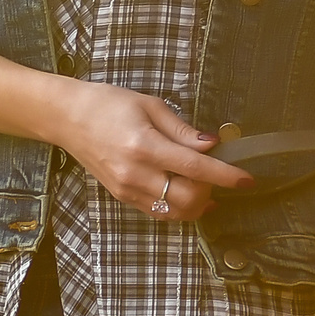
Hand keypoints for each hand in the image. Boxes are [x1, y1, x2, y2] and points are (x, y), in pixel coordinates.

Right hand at [45, 79, 254, 221]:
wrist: (68, 118)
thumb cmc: (108, 104)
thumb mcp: (150, 105)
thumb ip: (182, 130)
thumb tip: (211, 145)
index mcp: (144, 146)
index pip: (195, 168)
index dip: (225, 175)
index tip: (247, 179)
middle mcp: (135, 173)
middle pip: (188, 198)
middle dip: (212, 190)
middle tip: (218, 173)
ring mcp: (127, 190)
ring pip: (175, 211)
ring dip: (198, 203)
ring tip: (205, 185)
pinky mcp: (122, 197)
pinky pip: (159, 211)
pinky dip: (179, 207)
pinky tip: (188, 193)